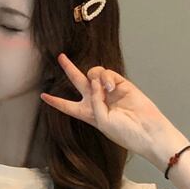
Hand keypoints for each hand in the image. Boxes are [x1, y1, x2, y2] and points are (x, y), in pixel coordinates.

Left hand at [39, 53, 178, 164]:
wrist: (146, 130)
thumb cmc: (123, 132)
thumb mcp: (101, 121)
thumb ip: (94, 101)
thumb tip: (95, 80)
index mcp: (88, 114)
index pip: (67, 106)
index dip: (55, 101)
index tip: (43, 96)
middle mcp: (96, 101)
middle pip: (78, 82)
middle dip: (69, 69)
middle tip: (61, 57)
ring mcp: (108, 91)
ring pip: (93, 74)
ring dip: (95, 78)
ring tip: (105, 90)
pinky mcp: (121, 83)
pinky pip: (107, 74)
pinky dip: (107, 79)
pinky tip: (113, 88)